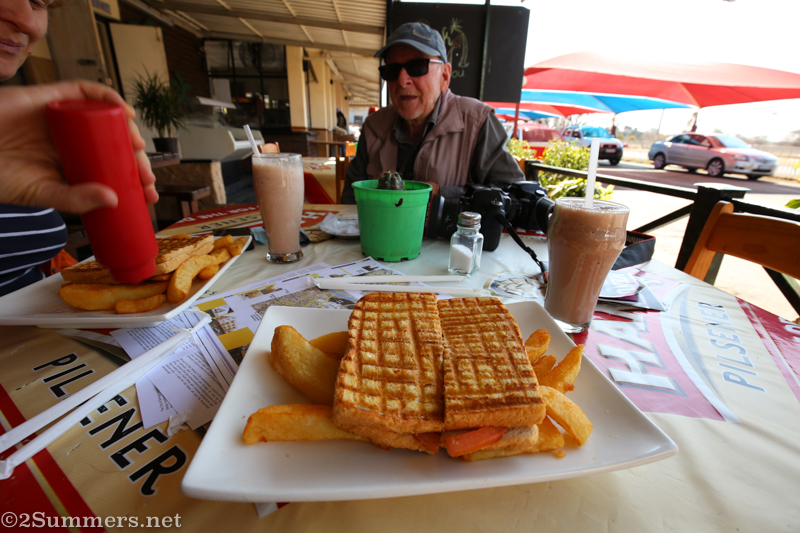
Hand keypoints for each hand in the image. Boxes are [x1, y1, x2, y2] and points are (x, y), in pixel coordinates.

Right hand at [0, 80, 158, 213]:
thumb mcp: (42, 194)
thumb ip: (76, 199)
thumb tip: (113, 200)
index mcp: (72, 163)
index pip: (110, 168)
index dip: (133, 178)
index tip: (148, 192)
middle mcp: (71, 140)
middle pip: (113, 143)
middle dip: (136, 159)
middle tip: (147, 176)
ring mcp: (62, 118)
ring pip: (104, 118)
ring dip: (128, 130)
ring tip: (137, 149)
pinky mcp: (50, 97)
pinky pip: (84, 91)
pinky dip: (107, 97)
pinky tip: (123, 111)